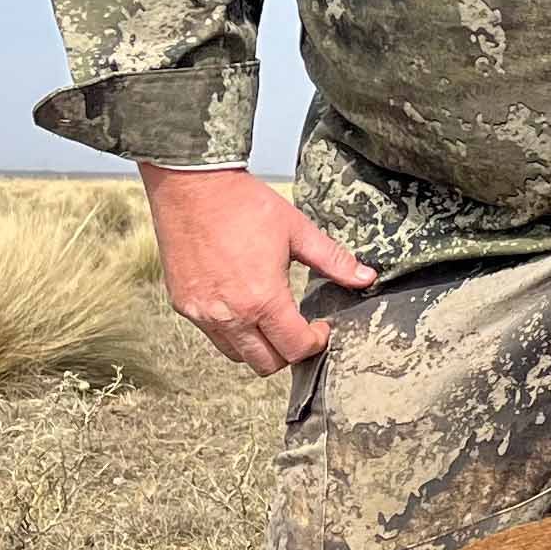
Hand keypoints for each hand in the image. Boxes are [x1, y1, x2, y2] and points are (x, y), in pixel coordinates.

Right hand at [138, 163, 375, 373]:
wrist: (192, 185)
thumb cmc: (245, 204)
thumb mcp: (297, 230)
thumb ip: (333, 260)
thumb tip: (366, 277)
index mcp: (263, 299)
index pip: (295, 348)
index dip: (316, 342)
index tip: (321, 327)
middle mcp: (230, 315)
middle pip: (266, 364)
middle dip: (289, 351)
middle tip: (299, 328)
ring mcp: (202, 313)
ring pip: (237, 355)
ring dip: (259, 346)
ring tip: (271, 318)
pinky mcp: (184, 305)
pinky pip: (213, 335)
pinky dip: (232, 331)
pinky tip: (243, 304)